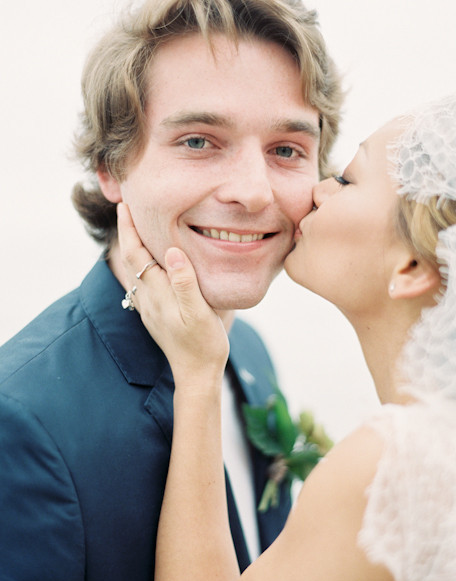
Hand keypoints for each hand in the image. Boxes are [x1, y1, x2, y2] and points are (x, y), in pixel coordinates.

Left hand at [117, 203, 228, 382]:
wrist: (197, 375)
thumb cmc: (204, 344)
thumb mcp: (200, 313)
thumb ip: (184, 282)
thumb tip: (170, 252)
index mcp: (158, 293)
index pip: (136, 254)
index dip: (130, 228)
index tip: (125, 205)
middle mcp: (148, 299)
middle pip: (131, 259)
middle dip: (128, 232)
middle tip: (127, 208)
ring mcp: (150, 308)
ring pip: (134, 271)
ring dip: (133, 248)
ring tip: (136, 229)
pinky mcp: (156, 316)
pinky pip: (142, 283)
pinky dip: (141, 265)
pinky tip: (148, 264)